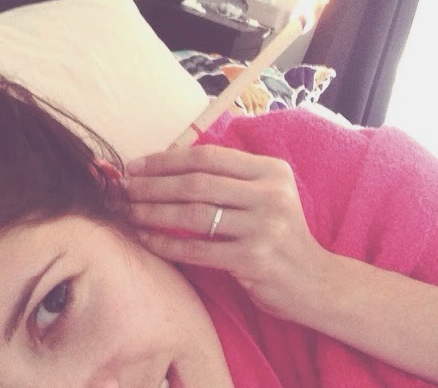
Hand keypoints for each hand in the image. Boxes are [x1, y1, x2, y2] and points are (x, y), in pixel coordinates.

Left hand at [122, 144, 332, 320]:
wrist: (314, 281)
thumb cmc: (280, 235)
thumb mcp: (268, 196)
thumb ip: (233, 178)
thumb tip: (171, 164)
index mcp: (272, 171)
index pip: (209, 157)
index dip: (166, 160)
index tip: (135, 165)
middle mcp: (270, 194)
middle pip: (197, 183)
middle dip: (152, 185)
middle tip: (122, 189)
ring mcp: (264, 227)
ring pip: (193, 214)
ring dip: (152, 212)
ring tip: (128, 212)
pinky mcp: (254, 259)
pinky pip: (198, 249)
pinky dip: (166, 243)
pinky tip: (146, 240)